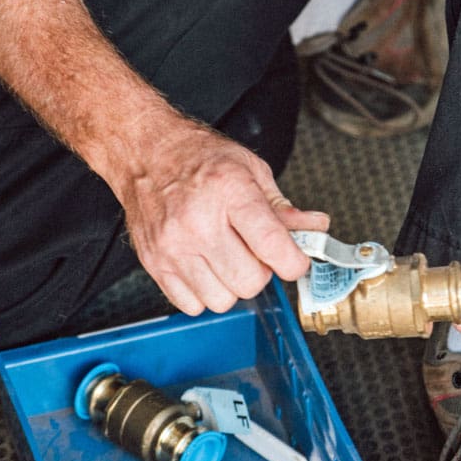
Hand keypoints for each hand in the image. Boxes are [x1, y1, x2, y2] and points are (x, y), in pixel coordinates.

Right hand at [117, 118, 328, 315]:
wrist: (146, 155)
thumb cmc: (198, 159)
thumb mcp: (250, 169)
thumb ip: (283, 208)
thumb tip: (315, 229)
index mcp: (230, 191)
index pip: (271, 244)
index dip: (293, 262)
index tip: (296, 262)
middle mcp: (198, 221)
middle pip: (250, 281)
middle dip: (261, 272)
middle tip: (253, 252)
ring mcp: (173, 246)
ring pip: (222, 300)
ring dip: (231, 285)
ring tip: (225, 257)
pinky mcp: (155, 264)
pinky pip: (192, 305)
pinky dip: (204, 292)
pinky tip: (203, 265)